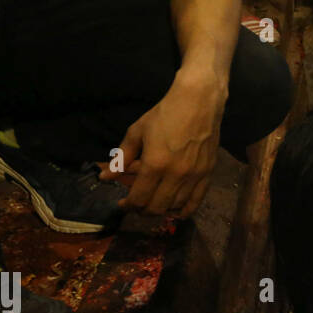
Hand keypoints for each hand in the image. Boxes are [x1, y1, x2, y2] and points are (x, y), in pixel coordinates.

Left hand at [101, 76, 224, 217]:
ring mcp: (194, 175)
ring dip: (162, 209)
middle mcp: (176, 174)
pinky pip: (197, 200)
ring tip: (154, 203)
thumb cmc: (165, 114)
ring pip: (175, 206)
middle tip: (136, 204)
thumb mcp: (137, 132)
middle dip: (142, 210)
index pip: (139, 198)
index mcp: (155, 164)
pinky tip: (176, 212)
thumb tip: (105, 176)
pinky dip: (185, 210)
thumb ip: (122, 157)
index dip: (128, 206)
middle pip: (156, 207)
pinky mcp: (208, 172)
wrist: (198, 101)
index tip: (123, 203)